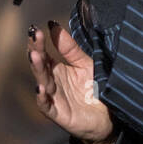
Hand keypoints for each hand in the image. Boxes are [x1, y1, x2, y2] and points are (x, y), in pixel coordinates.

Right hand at [28, 20, 113, 142]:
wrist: (108, 118)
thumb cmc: (94, 90)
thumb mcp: (84, 64)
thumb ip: (69, 48)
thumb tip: (53, 25)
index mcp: (56, 70)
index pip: (43, 53)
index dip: (39, 42)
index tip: (36, 29)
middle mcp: (52, 83)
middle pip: (40, 65)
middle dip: (36, 51)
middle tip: (34, 36)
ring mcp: (54, 98)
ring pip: (42, 82)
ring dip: (37, 69)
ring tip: (35, 55)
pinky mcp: (59, 114)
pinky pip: (47, 106)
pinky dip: (42, 98)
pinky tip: (40, 88)